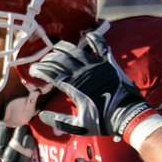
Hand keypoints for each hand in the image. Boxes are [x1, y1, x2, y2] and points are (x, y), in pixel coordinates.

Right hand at [30, 32, 152, 137]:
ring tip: (56, 48)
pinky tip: (88, 34)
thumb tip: (42, 116)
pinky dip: (94, 39)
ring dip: (63, 48)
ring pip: (75, 51)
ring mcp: (96, 66)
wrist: (127, 115)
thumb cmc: (103, 121)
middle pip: (60, 60)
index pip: (51, 73)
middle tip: (43, 62)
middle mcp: (82, 73)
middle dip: (48, 59)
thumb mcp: (79, 126)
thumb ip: (60, 121)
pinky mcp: (109, 63)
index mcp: (73, 87)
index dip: (40, 70)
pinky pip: (101, 47)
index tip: (33, 71)